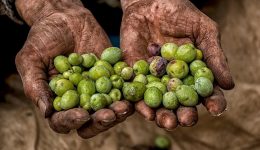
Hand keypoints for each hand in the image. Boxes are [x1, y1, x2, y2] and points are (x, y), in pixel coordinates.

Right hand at [15, 0, 132, 137]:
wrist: (66, 18)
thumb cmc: (43, 38)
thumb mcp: (31, 59)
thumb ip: (35, 85)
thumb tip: (47, 113)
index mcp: (58, 100)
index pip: (63, 120)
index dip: (71, 121)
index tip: (82, 115)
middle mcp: (79, 99)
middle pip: (90, 120)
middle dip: (101, 121)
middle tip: (110, 114)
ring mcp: (98, 89)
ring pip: (110, 108)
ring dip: (118, 111)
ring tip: (125, 107)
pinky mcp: (113, 77)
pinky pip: (123, 88)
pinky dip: (129, 92)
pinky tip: (133, 90)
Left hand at [120, 0, 233, 129]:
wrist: (150, 1)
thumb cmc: (181, 13)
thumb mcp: (203, 30)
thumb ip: (214, 56)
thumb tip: (228, 84)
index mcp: (192, 72)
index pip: (204, 91)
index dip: (211, 101)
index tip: (216, 108)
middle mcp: (173, 79)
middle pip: (180, 103)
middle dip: (184, 114)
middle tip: (186, 120)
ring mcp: (153, 78)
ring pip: (158, 103)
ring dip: (163, 115)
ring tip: (167, 122)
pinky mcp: (134, 74)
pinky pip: (136, 92)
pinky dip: (139, 103)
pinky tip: (145, 112)